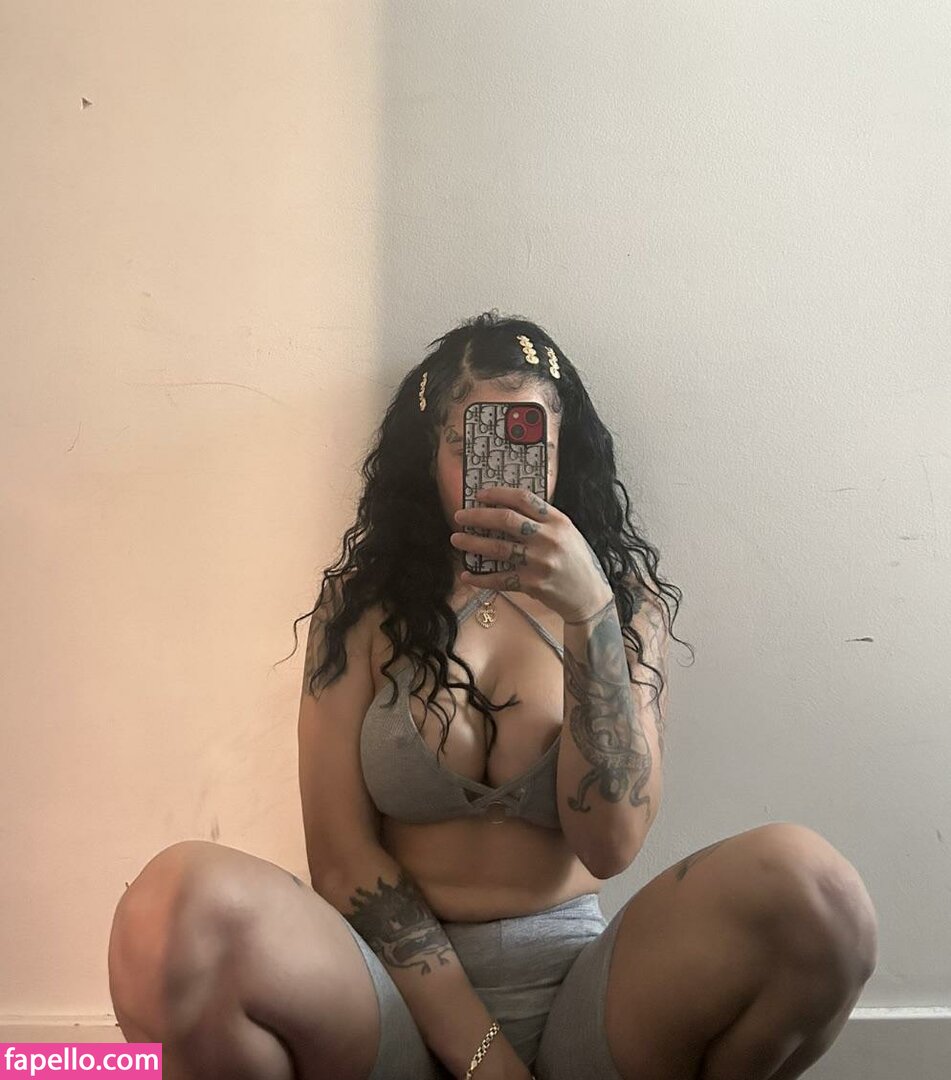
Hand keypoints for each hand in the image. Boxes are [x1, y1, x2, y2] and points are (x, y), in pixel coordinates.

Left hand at [450, 485, 613, 623]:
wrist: (589, 595)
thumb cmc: (575, 560)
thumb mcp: (566, 532)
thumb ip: (542, 520)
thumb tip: (504, 508)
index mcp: (558, 521)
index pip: (523, 499)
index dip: (497, 494)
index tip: (478, 495)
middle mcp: (549, 539)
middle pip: (505, 520)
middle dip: (477, 516)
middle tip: (459, 516)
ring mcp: (540, 562)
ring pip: (498, 548)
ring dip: (472, 543)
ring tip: (456, 539)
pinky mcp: (532, 584)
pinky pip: (500, 579)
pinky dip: (480, 578)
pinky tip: (466, 575)